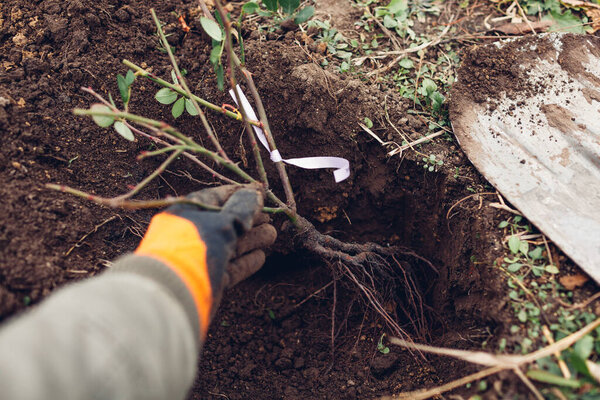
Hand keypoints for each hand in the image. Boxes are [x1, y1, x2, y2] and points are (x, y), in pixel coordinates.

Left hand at [135, 185, 276, 333]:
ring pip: (230, 245)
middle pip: (226, 222)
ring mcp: (200, 258)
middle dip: (250, 219)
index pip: (218, 198)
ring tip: (272, 235)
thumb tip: (256, 193)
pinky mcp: (208, 279)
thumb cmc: (194, 248)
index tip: (262, 193)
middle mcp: (192, 234)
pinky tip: (260, 256)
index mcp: (188, 213)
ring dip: (252, 239)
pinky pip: (230, 266)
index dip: (241, 194)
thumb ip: (242, 208)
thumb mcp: (222, 223)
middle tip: (270, 218)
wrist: (173, 293)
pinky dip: (246, 261)